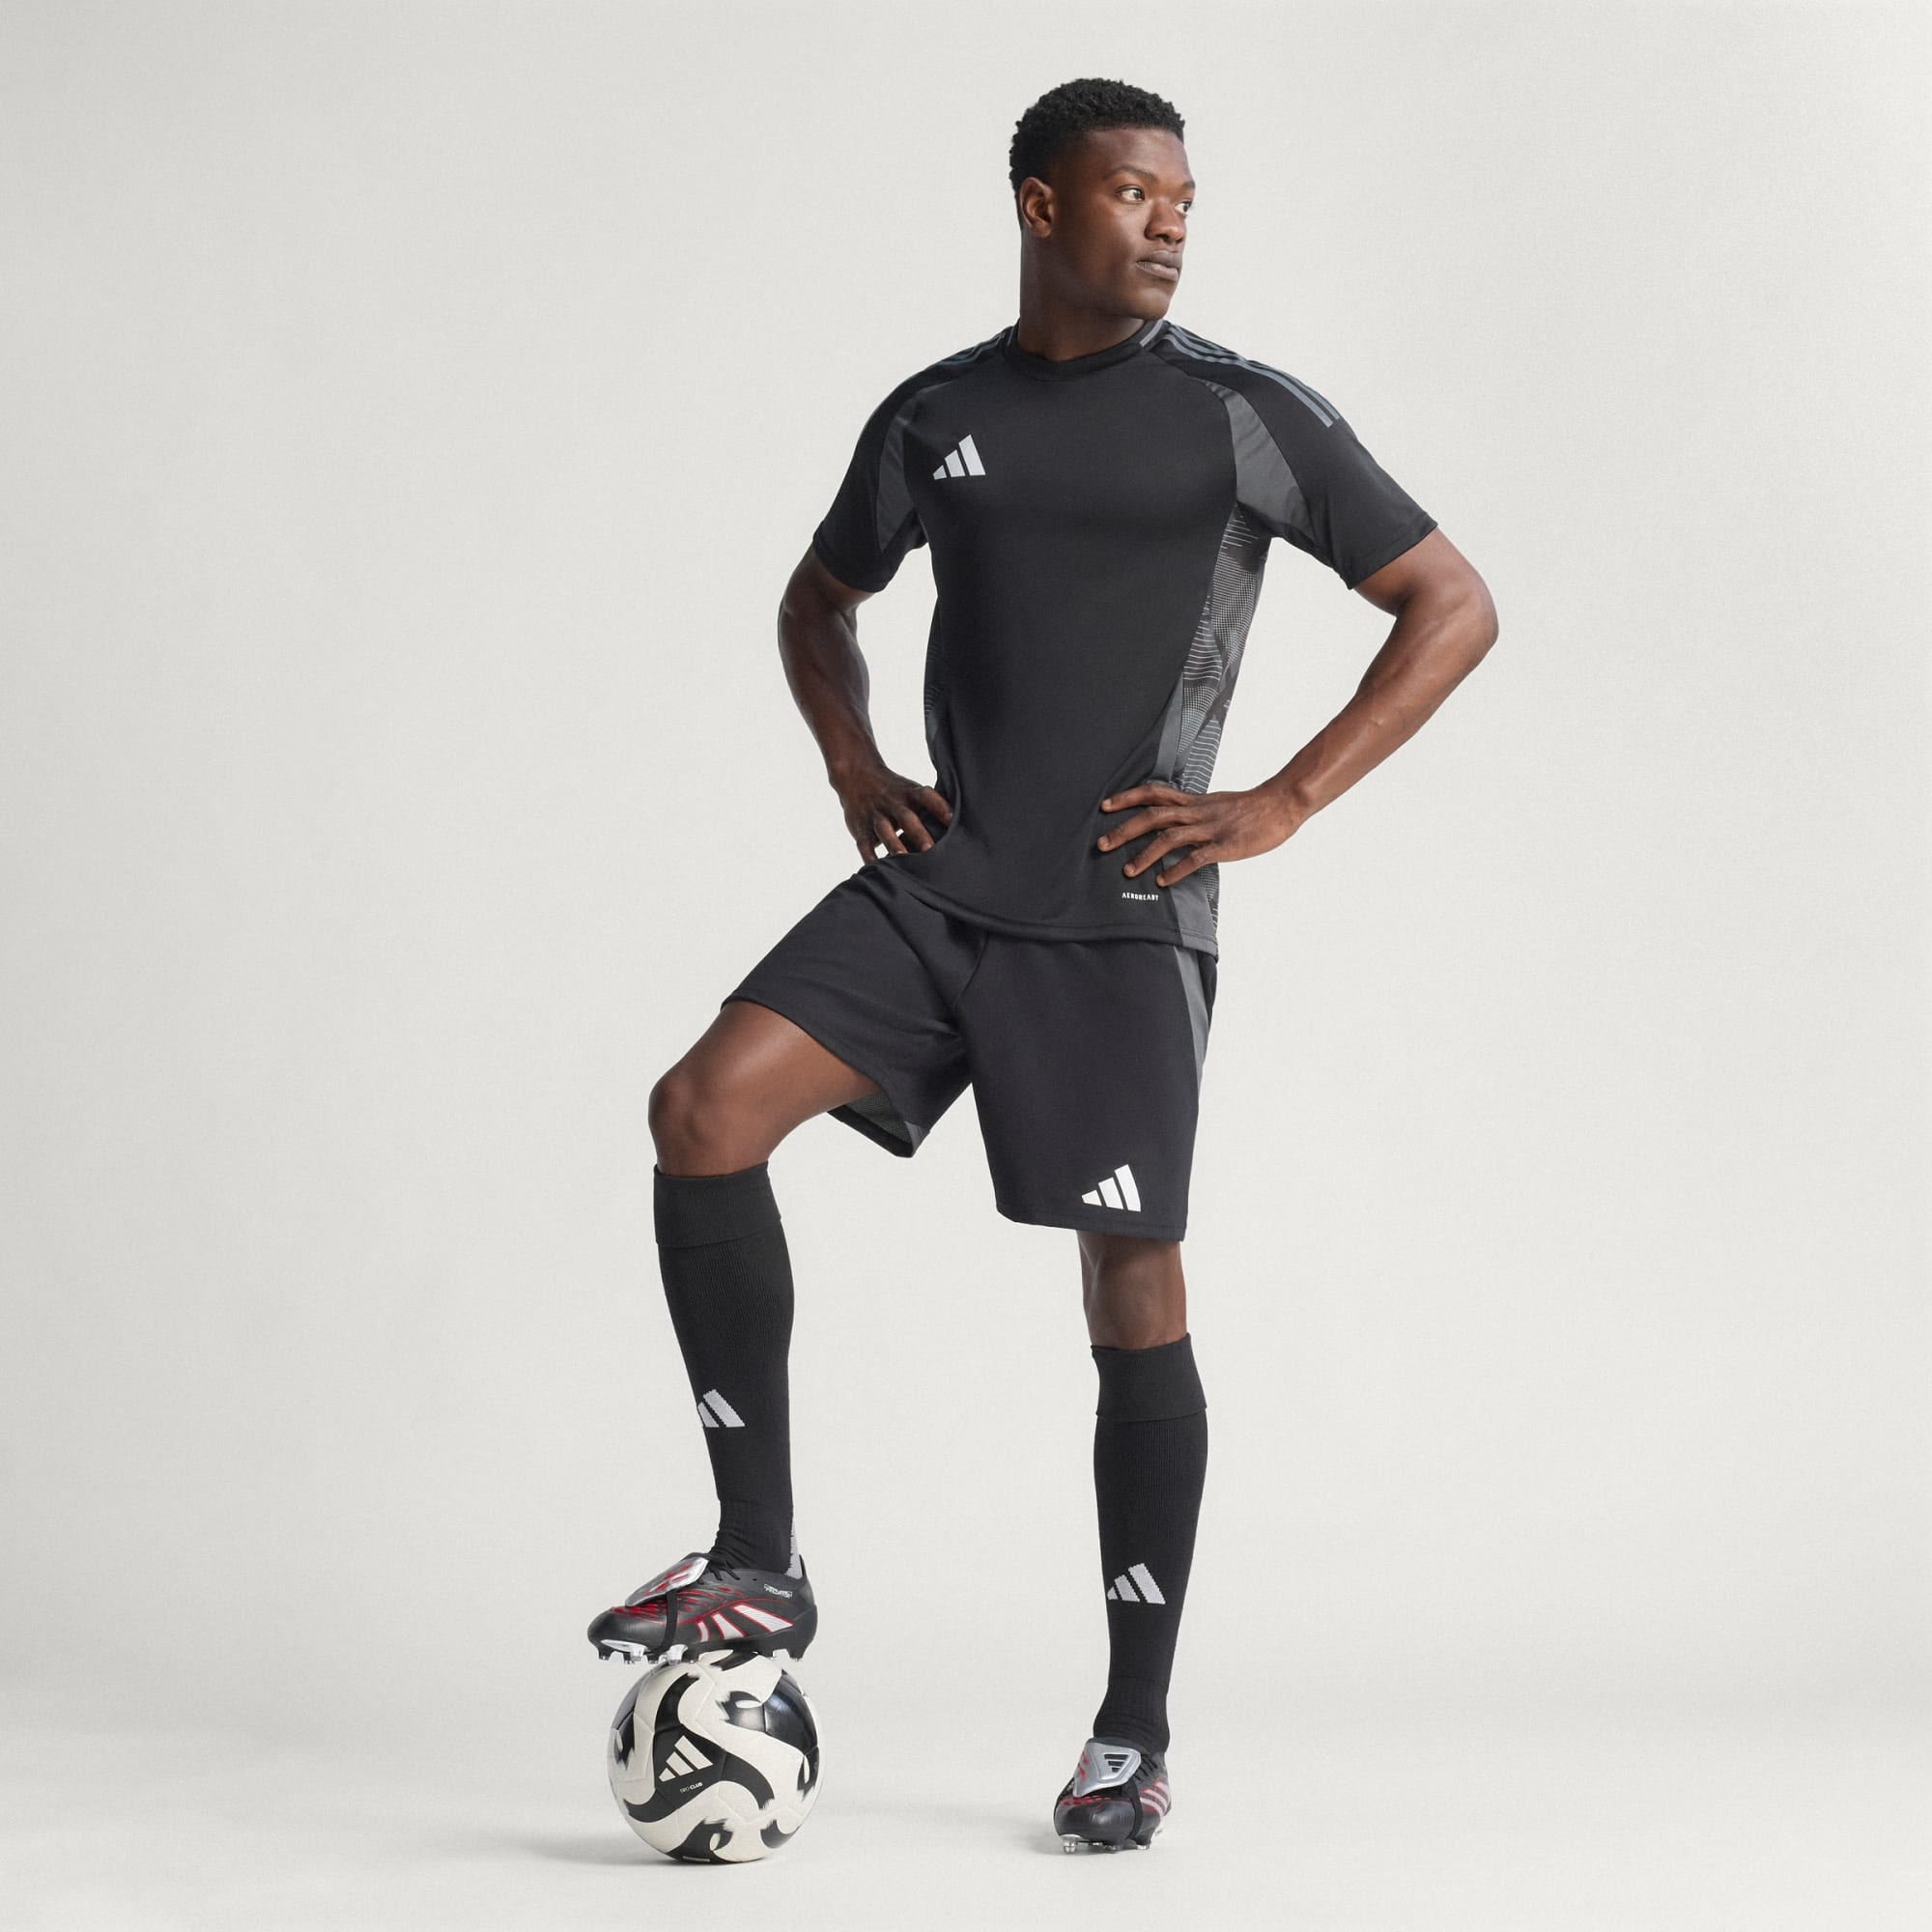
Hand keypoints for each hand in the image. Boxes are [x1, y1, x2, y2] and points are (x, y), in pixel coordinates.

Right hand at [833, 762, 953, 863]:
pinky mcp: (861, 829)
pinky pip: (864, 843)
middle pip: (906, 817)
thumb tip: (959, 827)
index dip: (939, 806)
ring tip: (902, 858)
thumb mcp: (910, 791)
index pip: (926, 796)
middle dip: (918, 833)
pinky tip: (876, 868)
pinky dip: (869, 856)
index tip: (952, 819)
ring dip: (893, 843)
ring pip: (884, 830)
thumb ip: (930, 807)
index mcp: (909, 793)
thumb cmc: (895, 791)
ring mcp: (875, 816)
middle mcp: (893, 804)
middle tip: (930, 849)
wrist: (856, 775)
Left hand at [1096, 782, 1297, 886]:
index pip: (1154, 793)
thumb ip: (1193, 812)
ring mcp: (1211, 828)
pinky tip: (1163, 881)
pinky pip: (1197, 857)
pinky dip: (1177, 868)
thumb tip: (1172, 823)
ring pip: (1170, 836)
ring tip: (1128, 871)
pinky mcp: (1226, 845)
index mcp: (1194, 801)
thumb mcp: (1215, 803)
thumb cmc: (1250, 807)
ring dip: (1145, 854)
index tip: (1105, 806)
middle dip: (1124, 829)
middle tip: (1100, 844)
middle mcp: (1197, 812)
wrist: (1282, 803)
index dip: (1127, 798)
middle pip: (1153, 815)